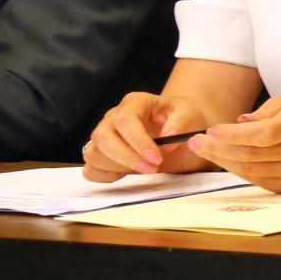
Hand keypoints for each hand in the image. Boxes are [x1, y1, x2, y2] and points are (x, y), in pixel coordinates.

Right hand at [83, 92, 214, 180]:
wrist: (179, 129)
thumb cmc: (183, 119)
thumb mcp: (190, 115)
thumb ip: (181, 123)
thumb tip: (168, 138)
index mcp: (135, 102)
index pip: (125, 120)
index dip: (138, 141)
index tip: (157, 157)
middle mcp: (113, 117)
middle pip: (103, 137)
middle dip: (127, 158)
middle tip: (153, 169)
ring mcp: (104, 136)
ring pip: (93, 154)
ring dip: (117, 168)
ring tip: (146, 170)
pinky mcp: (101, 155)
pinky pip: (90, 170)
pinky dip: (104, 177)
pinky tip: (128, 174)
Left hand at [183, 97, 280, 193]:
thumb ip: (262, 111)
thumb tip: (237, 124)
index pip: (263, 134)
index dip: (234, 135)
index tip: (211, 130)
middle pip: (251, 154)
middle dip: (218, 148)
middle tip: (195, 141)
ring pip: (248, 169)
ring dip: (221, 160)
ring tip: (202, 149)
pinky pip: (253, 179)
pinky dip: (234, 169)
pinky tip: (222, 159)